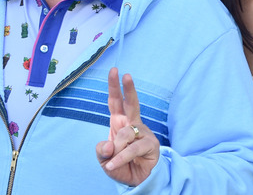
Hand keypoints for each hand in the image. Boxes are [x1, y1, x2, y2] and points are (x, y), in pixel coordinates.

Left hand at [96, 67, 159, 185]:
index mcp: (119, 123)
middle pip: (131, 103)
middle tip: (126, 75)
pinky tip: (113, 165)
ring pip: (126, 133)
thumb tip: (109, 145)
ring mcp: (143, 133)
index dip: (114, 87)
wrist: (137, 181)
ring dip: (116, 149)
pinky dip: (121, 158)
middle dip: (128, 89)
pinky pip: (132, 148)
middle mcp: (132, 124)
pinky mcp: (151, 144)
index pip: (116, 102)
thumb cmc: (120, 166)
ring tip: (111, 162)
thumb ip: (102, 151)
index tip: (115, 71)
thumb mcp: (104, 160)